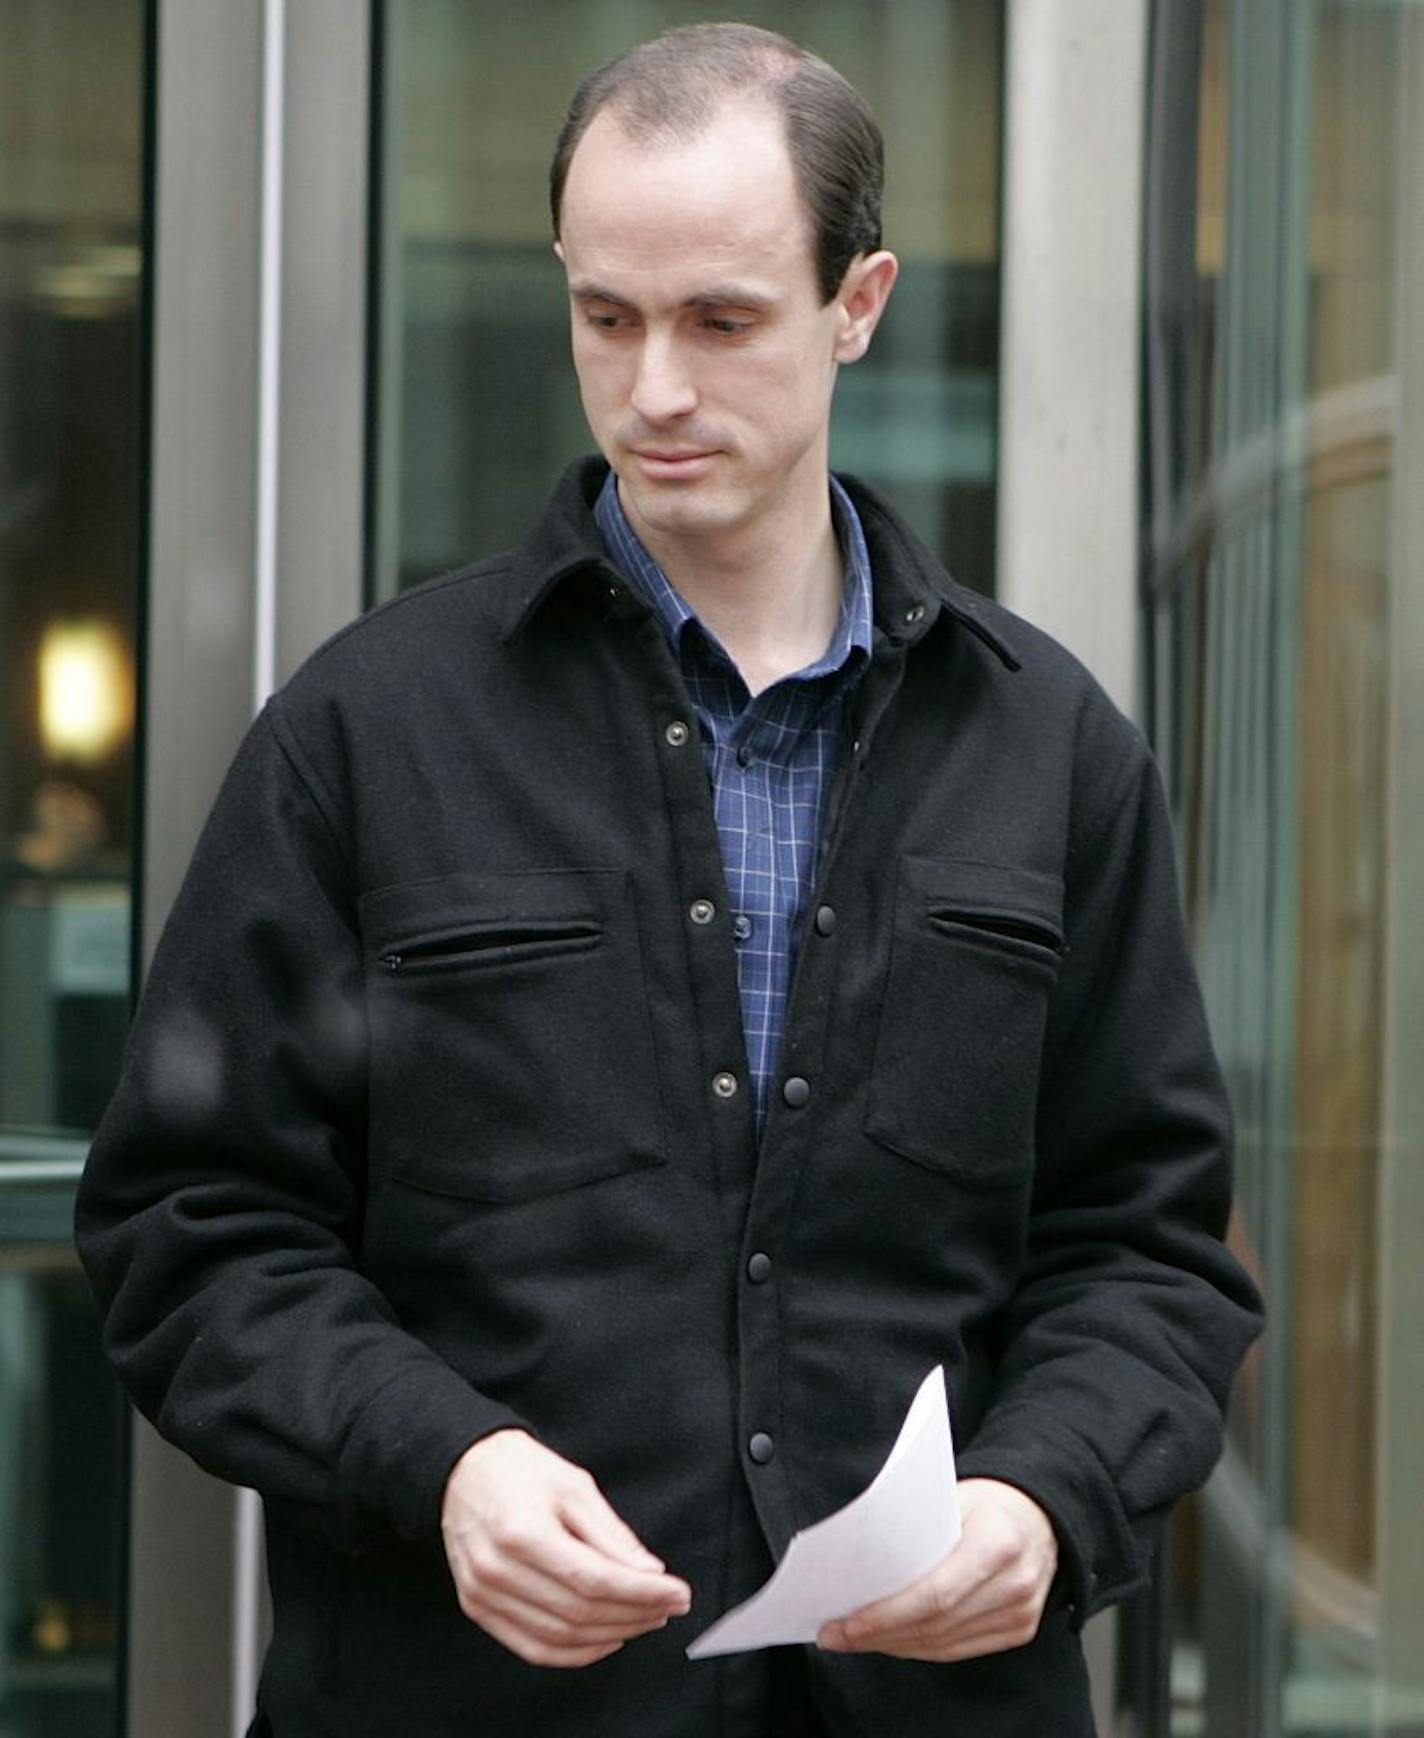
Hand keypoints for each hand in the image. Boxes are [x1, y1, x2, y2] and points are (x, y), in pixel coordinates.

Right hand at [441, 1428, 691, 1668]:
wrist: (464, 1469)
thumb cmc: (519, 1470)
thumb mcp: (573, 1484)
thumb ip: (611, 1533)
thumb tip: (649, 1573)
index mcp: (522, 1531)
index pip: (593, 1580)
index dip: (642, 1593)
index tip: (677, 1593)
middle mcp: (497, 1569)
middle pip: (579, 1613)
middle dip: (634, 1614)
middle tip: (669, 1606)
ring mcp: (483, 1594)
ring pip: (559, 1638)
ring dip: (611, 1635)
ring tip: (645, 1620)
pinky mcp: (478, 1608)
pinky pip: (533, 1647)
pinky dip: (575, 1652)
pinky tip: (606, 1638)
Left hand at [817, 1478, 1057, 1662]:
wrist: (1040, 1513)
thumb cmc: (987, 1500)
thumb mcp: (952, 1496)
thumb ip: (916, 1528)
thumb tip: (858, 1560)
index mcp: (998, 1541)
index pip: (935, 1595)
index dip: (887, 1615)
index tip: (847, 1622)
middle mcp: (1015, 1583)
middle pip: (936, 1625)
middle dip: (878, 1634)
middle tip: (835, 1634)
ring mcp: (1021, 1612)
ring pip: (944, 1645)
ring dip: (894, 1645)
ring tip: (854, 1639)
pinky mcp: (1019, 1629)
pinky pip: (959, 1650)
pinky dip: (920, 1648)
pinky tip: (892, 1640)